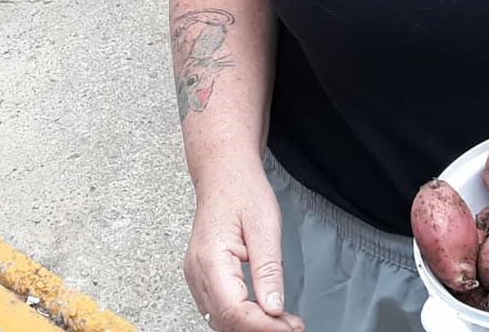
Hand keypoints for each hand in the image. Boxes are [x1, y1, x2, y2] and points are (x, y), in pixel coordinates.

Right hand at [184, 161, 303, 331]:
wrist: (225, 172)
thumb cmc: (243, 189)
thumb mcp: (265, 224)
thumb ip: (268, 269)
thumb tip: (274, 308)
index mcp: (210, 258)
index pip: (233, 309)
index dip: (262, 326)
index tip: (288, 328)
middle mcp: (198, 272)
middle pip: (226, 320)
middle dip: (260, 329)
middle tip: (292, 326)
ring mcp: (197, 275)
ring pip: (220, 319)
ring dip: (251, 325)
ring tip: (283, 322)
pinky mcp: (203, 275)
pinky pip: (219, 307)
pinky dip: (241, 316)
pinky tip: (263, 314)